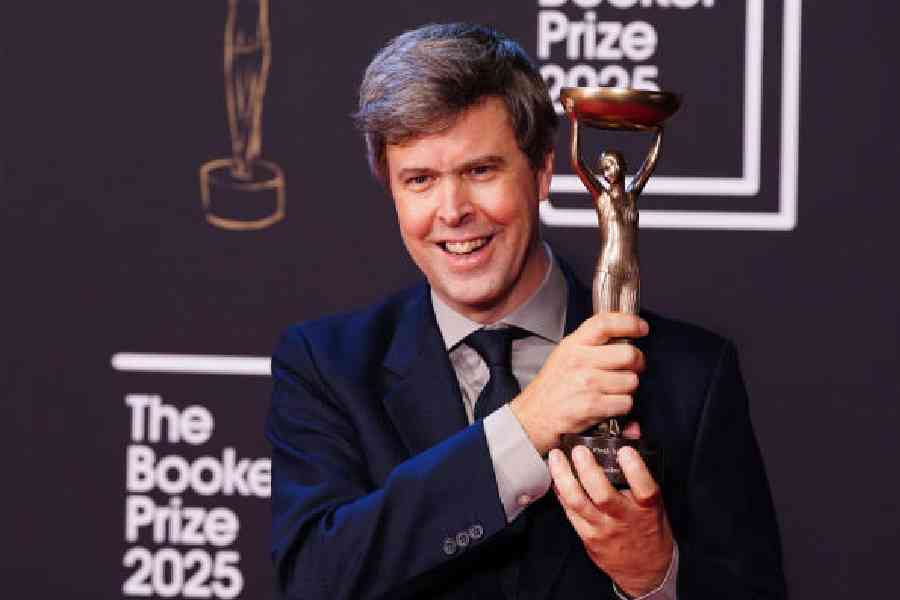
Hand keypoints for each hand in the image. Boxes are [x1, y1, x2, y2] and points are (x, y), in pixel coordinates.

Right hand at [510, 312, 647, 454]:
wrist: (534, 416)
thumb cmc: (552, 386)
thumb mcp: (565, 355)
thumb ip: (590, 343)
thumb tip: (623, 335)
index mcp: (573, 345)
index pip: (605, 323)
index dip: (629, 323)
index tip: (641, 328)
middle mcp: (580, 361)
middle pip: (628, 354)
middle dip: (637, 363)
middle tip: (630, 367)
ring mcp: (587, 383)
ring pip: (631, 381)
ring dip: (627, 388)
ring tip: (612, 390)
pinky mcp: (592, 405)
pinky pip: (625, 402)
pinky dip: (621, 406)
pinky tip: (608, 404)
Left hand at [548, 445, 673, 597]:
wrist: (645, 571)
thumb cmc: (648, 528)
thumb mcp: (654, 502)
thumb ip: (640, 465)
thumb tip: (632, 430)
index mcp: (646, 508)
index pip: (644, 488)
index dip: (635, 469)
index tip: (625, 450)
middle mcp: (623, 518)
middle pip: (603, 495)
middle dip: (588, 470)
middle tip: (578, 449)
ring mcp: (602, 528)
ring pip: (578, 503)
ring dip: (564, 478)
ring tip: (556, 457)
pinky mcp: (587, 536)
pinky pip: (569, 512)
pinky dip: (560, 492)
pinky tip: (554, 477)